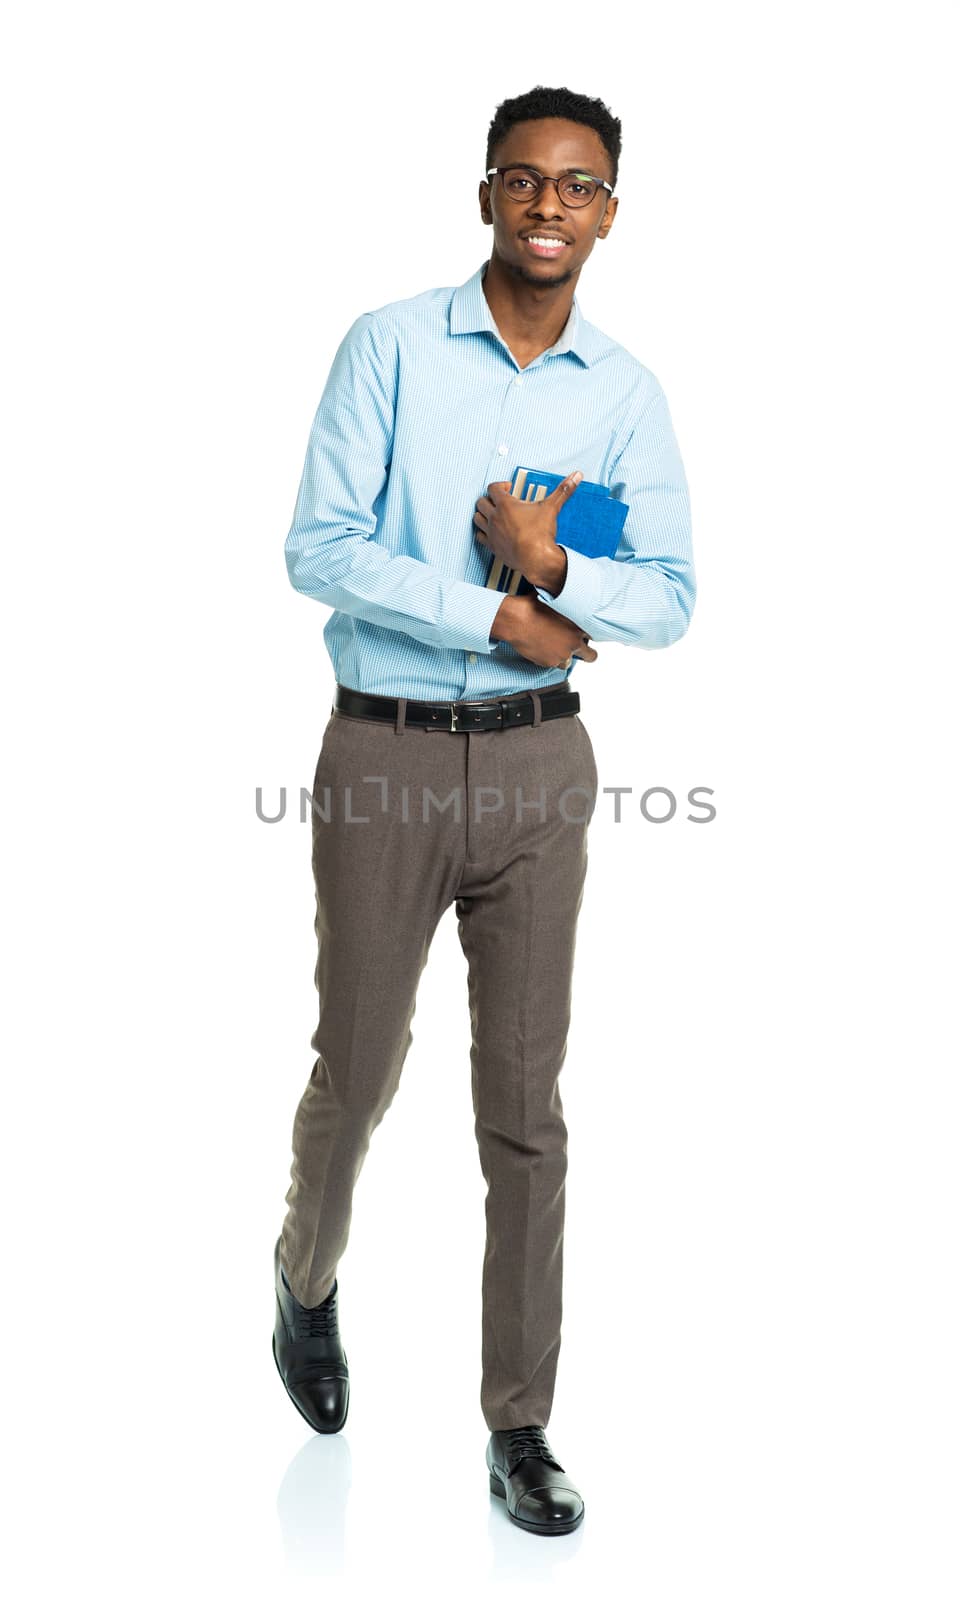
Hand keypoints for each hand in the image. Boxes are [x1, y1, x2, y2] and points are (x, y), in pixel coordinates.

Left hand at [473, 469, 582, 587]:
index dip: (500, 486)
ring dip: (483, 514)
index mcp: (505, 505)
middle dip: (489, 499)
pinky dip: (483, 531)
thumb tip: (575, 477)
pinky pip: (479, 536)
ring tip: (493, 514)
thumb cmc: (540, 535)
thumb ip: (563, 490)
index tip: (509, 488)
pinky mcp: (492, 546)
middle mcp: (495, 517)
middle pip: (481, 502)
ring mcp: (491, 532)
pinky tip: (492, 531)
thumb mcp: (551, 508)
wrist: (536, 560)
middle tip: (500, 501)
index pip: (493, 488)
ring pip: (477, 518)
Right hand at [490, 594, 597, 670]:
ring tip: (554, 648)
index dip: (586, 634)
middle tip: (578, 648)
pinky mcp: (548, 663)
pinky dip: (549, 659)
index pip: (593, 635)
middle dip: (586, 652)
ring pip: (569, 662)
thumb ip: (567, 610)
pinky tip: (543, 649)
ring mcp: (561, 655)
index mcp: (579, 627)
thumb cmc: (533, 607)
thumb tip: (570, 603)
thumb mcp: (556, 603)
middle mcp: (573, 643)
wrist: (516, 620)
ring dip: (564, 657)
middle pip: (591, 655)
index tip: (580, 634)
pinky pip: (553, 664)